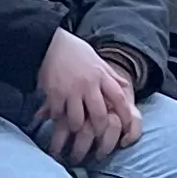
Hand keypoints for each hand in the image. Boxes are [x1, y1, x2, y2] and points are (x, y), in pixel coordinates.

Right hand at [32, 28, 141, 161]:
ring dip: (76, 127)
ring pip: (78, 120)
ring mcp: (71, 90)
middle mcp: (88, 84)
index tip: (128, 128)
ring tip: (75, 128)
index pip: (119, 98)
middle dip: (100, 129)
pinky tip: (56, 116)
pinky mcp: (54, 93)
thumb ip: (110, 74)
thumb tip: (126, 86)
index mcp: (101, 75)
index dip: (126, 115)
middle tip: (98, 135)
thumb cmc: (74, 50)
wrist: (48, 42)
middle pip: (99, 115)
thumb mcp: (97, 59)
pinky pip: (58, 114)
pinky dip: (57, 118)